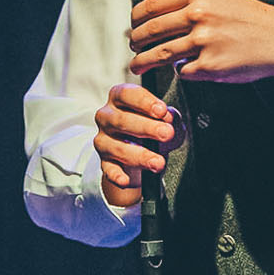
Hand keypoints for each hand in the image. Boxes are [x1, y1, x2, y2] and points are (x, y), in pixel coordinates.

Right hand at [93, 84, 184, 207]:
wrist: (146, 154)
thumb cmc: (154, 128)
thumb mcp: (166, 118)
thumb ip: (170, 116)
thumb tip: (169, 118)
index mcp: (119, 98)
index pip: (126, 94)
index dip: (144, 102)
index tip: (162, 111)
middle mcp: (106, 117)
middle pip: (121, 120)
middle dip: (146, 127)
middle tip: (166, 133)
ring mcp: (103, 140)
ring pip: (116, 147)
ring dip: (140, 155)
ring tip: (158, 161)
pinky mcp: (104, 162)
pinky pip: (108, 169)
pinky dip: (117, 176)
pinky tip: (126, 180)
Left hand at [129, 0, 273, 84]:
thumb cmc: (251, 18)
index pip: (151, 5)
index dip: (136, 18)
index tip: (134, 25)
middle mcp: (198, 15)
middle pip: (150, 30)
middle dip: (136, 42)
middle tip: (134, 46)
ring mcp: (203, 41)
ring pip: (159, 54)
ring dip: (144, 62)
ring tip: (139, 65)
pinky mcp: (209, 66)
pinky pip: (182, 71)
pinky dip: (180, 72)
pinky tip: (182, 69)